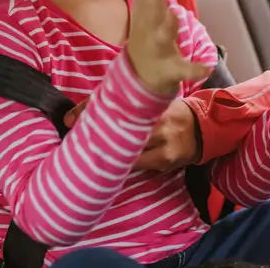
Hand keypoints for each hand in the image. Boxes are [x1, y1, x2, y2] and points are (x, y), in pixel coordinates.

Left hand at [64, 98, 200, 170]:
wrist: (201, 129)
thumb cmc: (171, 112)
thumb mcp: (152, 102)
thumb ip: (129, 103)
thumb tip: (91, 106)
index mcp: (151, 102)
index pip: (115, 104)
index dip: (90, 109)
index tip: (68, 118)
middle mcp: (156, 121)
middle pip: (118, 127)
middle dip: (96, 134)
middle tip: (72, 138)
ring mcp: (162, 142)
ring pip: (127, 150)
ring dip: (107, 152)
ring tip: (85, 154)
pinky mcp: (165, 160)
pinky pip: (138, 164)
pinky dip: (124, 164)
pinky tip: (110, 166)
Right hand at [126, 0, 211, 95]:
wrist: (140, 75)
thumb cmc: (146, 34)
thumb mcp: (142, 6)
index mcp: (145, 13)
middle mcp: (150, 27)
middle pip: (151, 7)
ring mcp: (159, 48)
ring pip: (162, 35)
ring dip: (167, 25)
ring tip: (172, 16)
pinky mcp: (171, 69)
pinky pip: (183, 69)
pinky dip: (194, 69)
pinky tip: (205, 68)